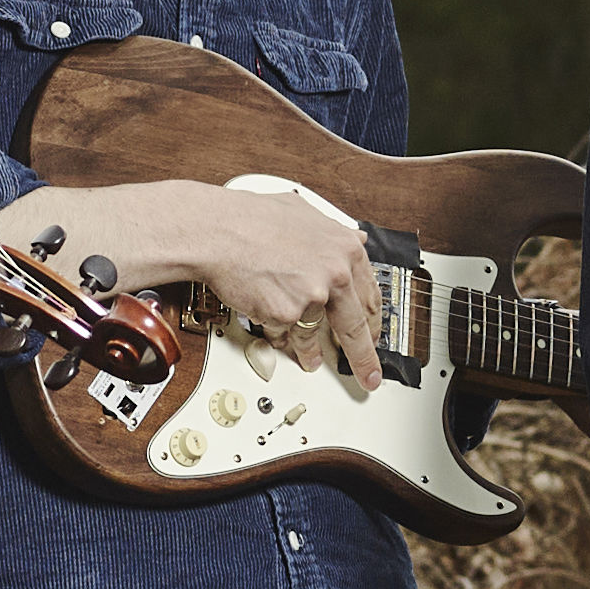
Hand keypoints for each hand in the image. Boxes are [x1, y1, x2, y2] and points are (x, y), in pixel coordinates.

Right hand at [1, 173, 379, 381]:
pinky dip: (278, 333)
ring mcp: (314, 294)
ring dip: (311, 352)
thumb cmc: (248, 219)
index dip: (372, 321)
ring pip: (315, 335)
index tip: (375, 337)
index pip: (369, 294)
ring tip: (309, 361)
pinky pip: (286, 334)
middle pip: (356, 326)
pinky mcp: (288, 313)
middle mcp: (336, 270)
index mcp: (345, 246)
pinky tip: (271, 326)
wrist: (214, 230)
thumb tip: (351, 236)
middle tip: (368, 376)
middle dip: (362, 358)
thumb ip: (330, 231)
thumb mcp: (301, 212)